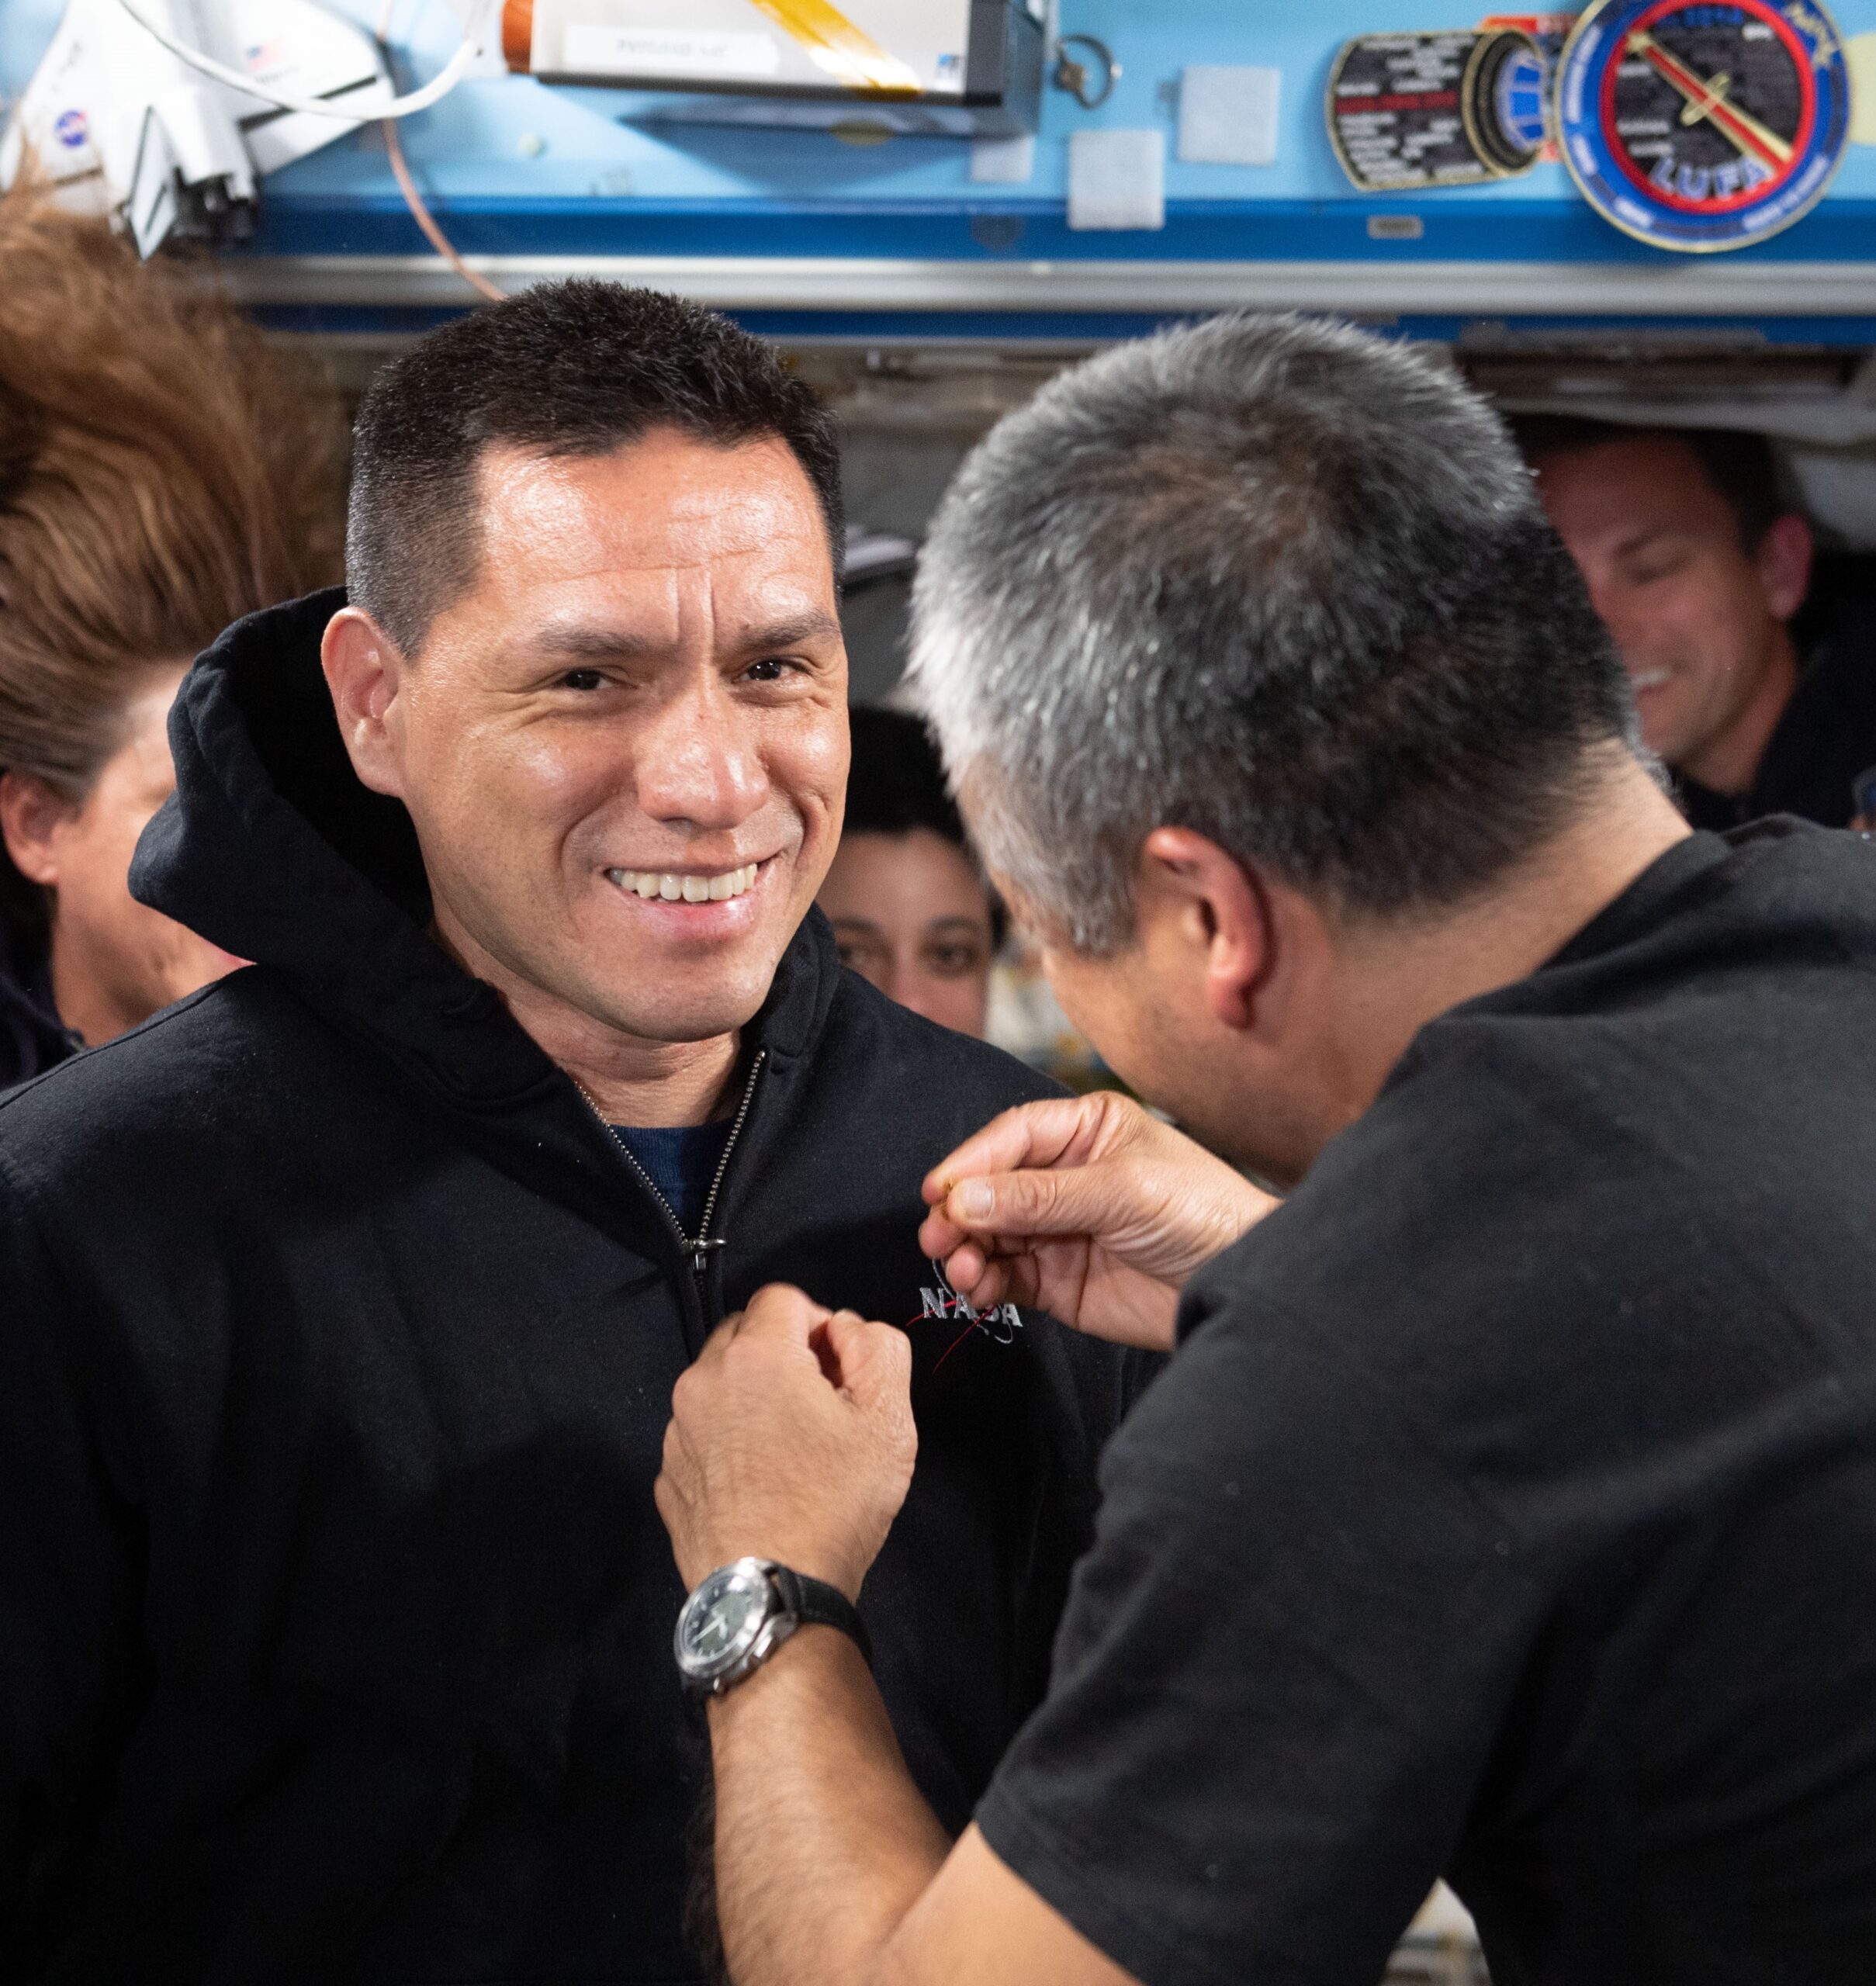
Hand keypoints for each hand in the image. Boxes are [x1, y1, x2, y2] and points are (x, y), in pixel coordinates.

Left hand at [657, 1284, 917, 1602]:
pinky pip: (702, 1434)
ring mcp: (677, 1432)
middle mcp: (702, 1381)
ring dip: (753, 1397)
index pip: (785, 1297)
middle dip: (783, 1354)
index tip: (839, 1373)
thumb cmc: (834, 1504)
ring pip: (719, 1384)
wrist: (772, 1595)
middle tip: (819, 1407)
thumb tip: (845, 1330)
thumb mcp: (887, 1420)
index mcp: (755, 1355)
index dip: (821, 1325)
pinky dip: (728, 1442)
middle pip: (745, 1334)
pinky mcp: (668, 1476)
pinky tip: (761, 1484)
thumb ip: (878, 1347)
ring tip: (791, 1451)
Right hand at [917, 1093, 1277, 1353]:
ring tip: (962, 1271)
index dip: (971, 1162)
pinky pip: (1005, 1277)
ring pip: (990, 1235)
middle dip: (960, 1212)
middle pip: (991, 1186)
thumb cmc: (1201, 1214)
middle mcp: (1066, 1175)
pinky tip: (977, 1289)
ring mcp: (1058, 1229)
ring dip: (967, 1251)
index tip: (939, 1192)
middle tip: (938, 1239)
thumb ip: (1041, 1198)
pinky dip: (983, 1283)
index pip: (1013, 1137)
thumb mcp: (1122, 1191)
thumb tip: (965, 1200)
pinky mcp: (1057, 1280)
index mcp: (1087, 1131)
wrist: (1244, 1285)